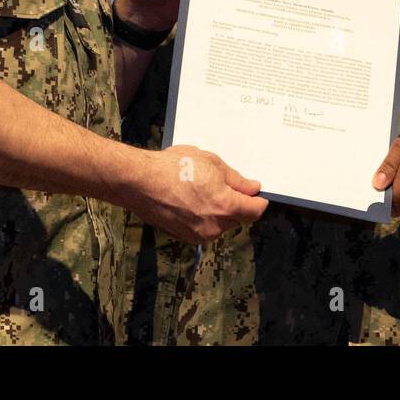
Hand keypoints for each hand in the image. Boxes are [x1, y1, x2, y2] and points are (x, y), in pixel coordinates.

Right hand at [129, 145, 267, 243]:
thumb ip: (236, 180)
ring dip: (219, 210)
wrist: (141, 182)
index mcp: (226, 207)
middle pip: (238, 218)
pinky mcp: (186, 237)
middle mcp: (215, 226)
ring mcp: (199, 234)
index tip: (258, 194)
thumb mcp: (212, 163)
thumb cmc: (175, 167)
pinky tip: (191, 200)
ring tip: (201, 190)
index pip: (255, 211)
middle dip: (236, 203)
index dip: (259, 201)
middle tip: (223, 184)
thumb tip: (252, 188)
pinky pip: (204, 227)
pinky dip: (204, 217)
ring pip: (221, 224)